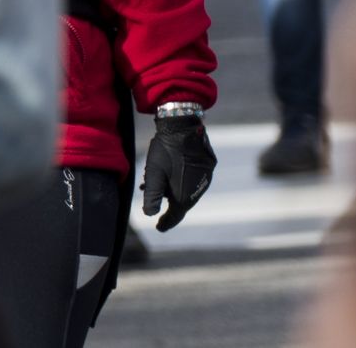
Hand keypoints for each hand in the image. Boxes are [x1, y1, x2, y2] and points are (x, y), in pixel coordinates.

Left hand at [136, 108, 215, 230]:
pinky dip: (178, 183)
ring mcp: (204, 180)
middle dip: (165, 203)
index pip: (175, 216)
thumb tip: (149, 214)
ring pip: (185, 191)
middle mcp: (197, 191)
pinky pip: (191, 182)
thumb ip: (151, 195)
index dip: (166, 223)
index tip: (159, 228)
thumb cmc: (166, 151)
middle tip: (151, 201)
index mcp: (184, 196)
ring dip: (170, 191)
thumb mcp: (154, 174)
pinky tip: (166, 175)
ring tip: (151, 185)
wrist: (184, 128)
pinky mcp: (206, 170)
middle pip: (180, 203)